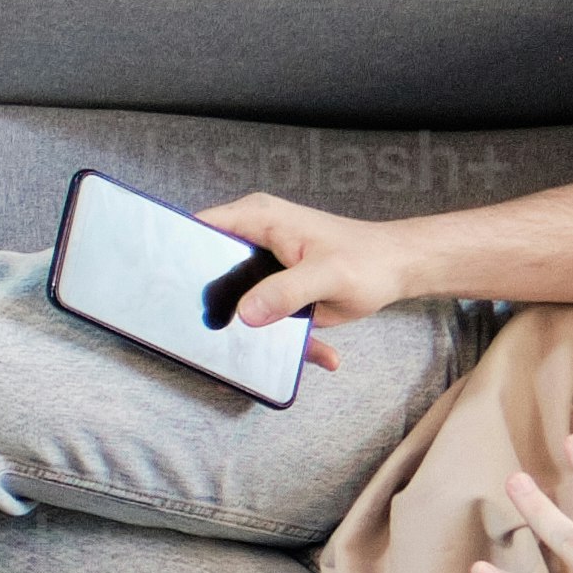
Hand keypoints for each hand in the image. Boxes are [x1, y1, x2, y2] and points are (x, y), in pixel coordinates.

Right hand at [201, 191, 423, 354]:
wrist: (399, 268)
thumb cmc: (368, 259)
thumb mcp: (326, 275)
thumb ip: (285, 292)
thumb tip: (247, 313)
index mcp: (258, 219)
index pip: (202, 227)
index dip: (181, 252)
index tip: (174, 287)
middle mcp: (254, 238)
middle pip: (212, 268)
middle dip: (214, 303)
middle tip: (214, 333)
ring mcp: (264, 266)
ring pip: (236, 299)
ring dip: (251, 329)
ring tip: (267, 351)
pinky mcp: (277, 290)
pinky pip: (264, 315)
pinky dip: (284, 339)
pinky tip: (321, 353)